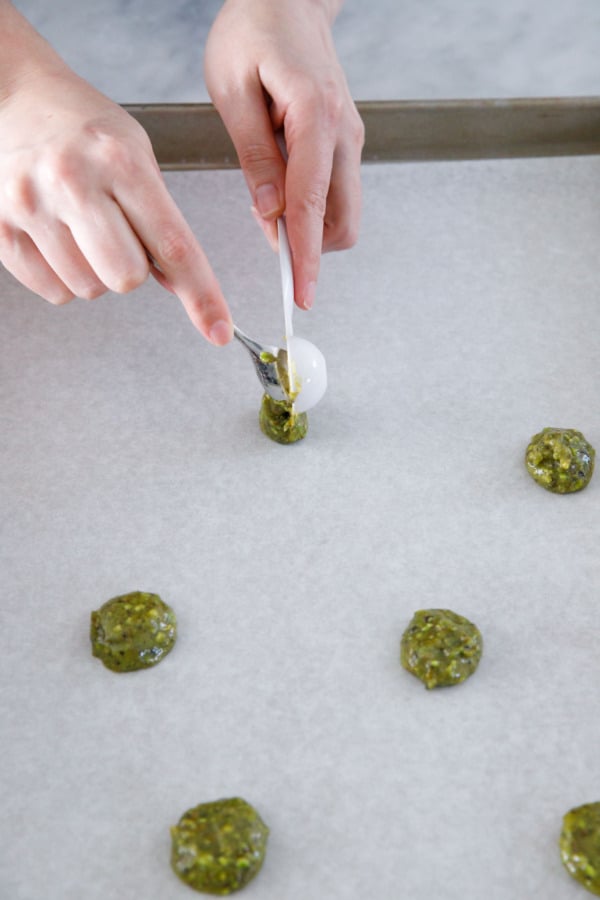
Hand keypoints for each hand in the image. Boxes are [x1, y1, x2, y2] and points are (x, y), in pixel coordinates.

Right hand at [0, 8, 231, 344]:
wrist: (12, 94)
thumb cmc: (81, 126)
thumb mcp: (134, 152)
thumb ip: (160, 216)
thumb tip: (181, 282)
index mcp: (120, 160)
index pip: (173, 245)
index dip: (201, 294)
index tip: (218, 329)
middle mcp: (73, 181)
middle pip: (127, 278)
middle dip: (131, 269)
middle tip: (116, 234)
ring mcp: (31, 205)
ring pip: (89, 289)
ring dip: (95, 271)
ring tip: (80, 226)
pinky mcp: (0, 227)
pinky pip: (53, 291)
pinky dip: (63, 276)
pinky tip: (57, 236)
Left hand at [204, 0, 363, 310]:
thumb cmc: (253, 32)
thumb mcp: (234, 88)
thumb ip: (254, 155)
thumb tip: (269, 213)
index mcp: (316, 116)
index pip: (311, 205)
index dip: (304, 257)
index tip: (301, 295)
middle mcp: (345, 133)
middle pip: (342, 222)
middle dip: (311, 248)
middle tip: (270, 239)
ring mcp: (351, 140)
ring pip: (343, 214)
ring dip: (310, 227)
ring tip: (268, 197)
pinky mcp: (346, 144)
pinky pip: (336, 194)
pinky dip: (312, 208)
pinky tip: (281, 187)